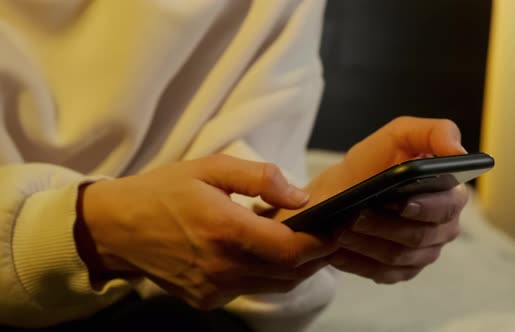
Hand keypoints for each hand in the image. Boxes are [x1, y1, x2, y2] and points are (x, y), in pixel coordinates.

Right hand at [76, 155, 335, 309]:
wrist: (116, 227)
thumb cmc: (163, 191)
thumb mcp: (210, 168)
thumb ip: (260, 178)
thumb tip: (300, 197)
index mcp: (225, 230)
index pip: (293, 249)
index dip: (324, 240)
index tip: (341, 224)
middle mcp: (223, 268)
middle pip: (292, 272)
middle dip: (318, 253)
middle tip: (327, 229)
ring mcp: (215, 289)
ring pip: (277, 285)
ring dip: (296, 265)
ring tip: (298, 237)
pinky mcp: (207, 299)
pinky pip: (254, 290)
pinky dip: (270, 273)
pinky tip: (264, 250)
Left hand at [317, 117, 468, 282]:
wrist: (342, 190)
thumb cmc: (373, 162)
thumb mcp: (400, 135)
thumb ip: (435, 132)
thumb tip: (458, 152)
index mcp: (450, 192)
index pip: (448, 205)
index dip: (425, 206)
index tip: (400, 202)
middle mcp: (444, 226)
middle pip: (421, 234)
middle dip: (385, 225)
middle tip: (355, 216)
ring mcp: (425, 252)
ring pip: (399, 256)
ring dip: (366, 243)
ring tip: (340, 231)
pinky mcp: (403, 271)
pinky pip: (383, 273)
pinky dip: (358, 262)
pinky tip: (337, 251)